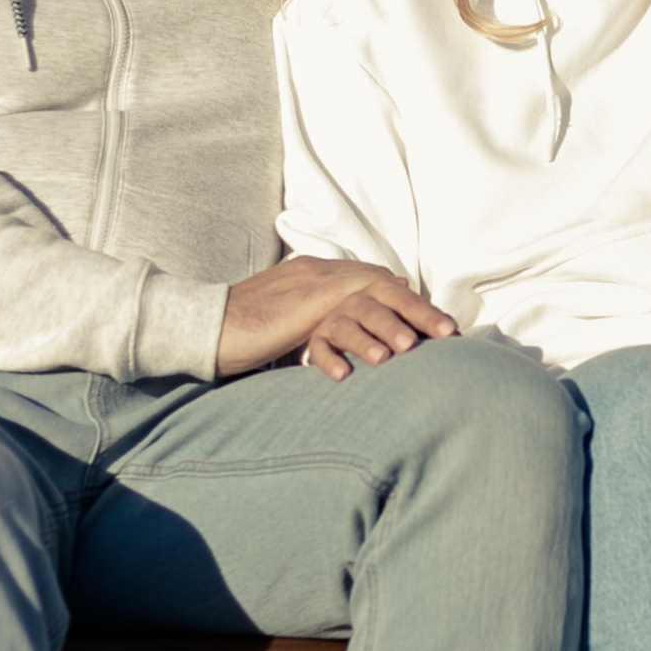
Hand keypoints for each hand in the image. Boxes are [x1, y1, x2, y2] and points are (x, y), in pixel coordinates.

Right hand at [219, 256, 454, 378]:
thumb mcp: (305, 316)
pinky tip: (348, 375)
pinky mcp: (282, 314)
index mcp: (326, 275)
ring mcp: (302, 291)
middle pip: (380, 288)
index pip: (381, 284)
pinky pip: (318, 329)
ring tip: (407, 352)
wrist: (203, 320)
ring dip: (384, 328)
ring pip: (357, 305)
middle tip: (448, 335)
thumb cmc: (252, 327)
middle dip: (417, 312)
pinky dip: (336, 350)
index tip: (444, 328)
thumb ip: (338, 313)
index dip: (414, 306)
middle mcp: (319, 276)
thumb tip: (382, 316)